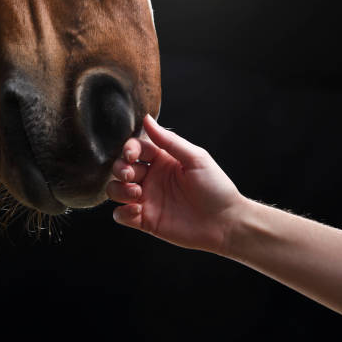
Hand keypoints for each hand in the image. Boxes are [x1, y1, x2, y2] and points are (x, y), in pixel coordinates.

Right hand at [106, 114, 244, 254]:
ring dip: (119, 189)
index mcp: (162, 159)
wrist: (225, 222)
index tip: (131, 155)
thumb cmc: (215, 187)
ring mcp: (147, 199)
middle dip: (119, 168)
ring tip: (137, 194)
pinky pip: (120, 215)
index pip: (135, 148)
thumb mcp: (195, 158)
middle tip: (130, 175)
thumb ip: (169, 140)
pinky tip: (137, 211)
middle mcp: (151, 177)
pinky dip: (122, 212)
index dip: (128, 149)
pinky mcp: (146, 220)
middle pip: (120, 167)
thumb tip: (147, 119)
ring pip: (115, 189)